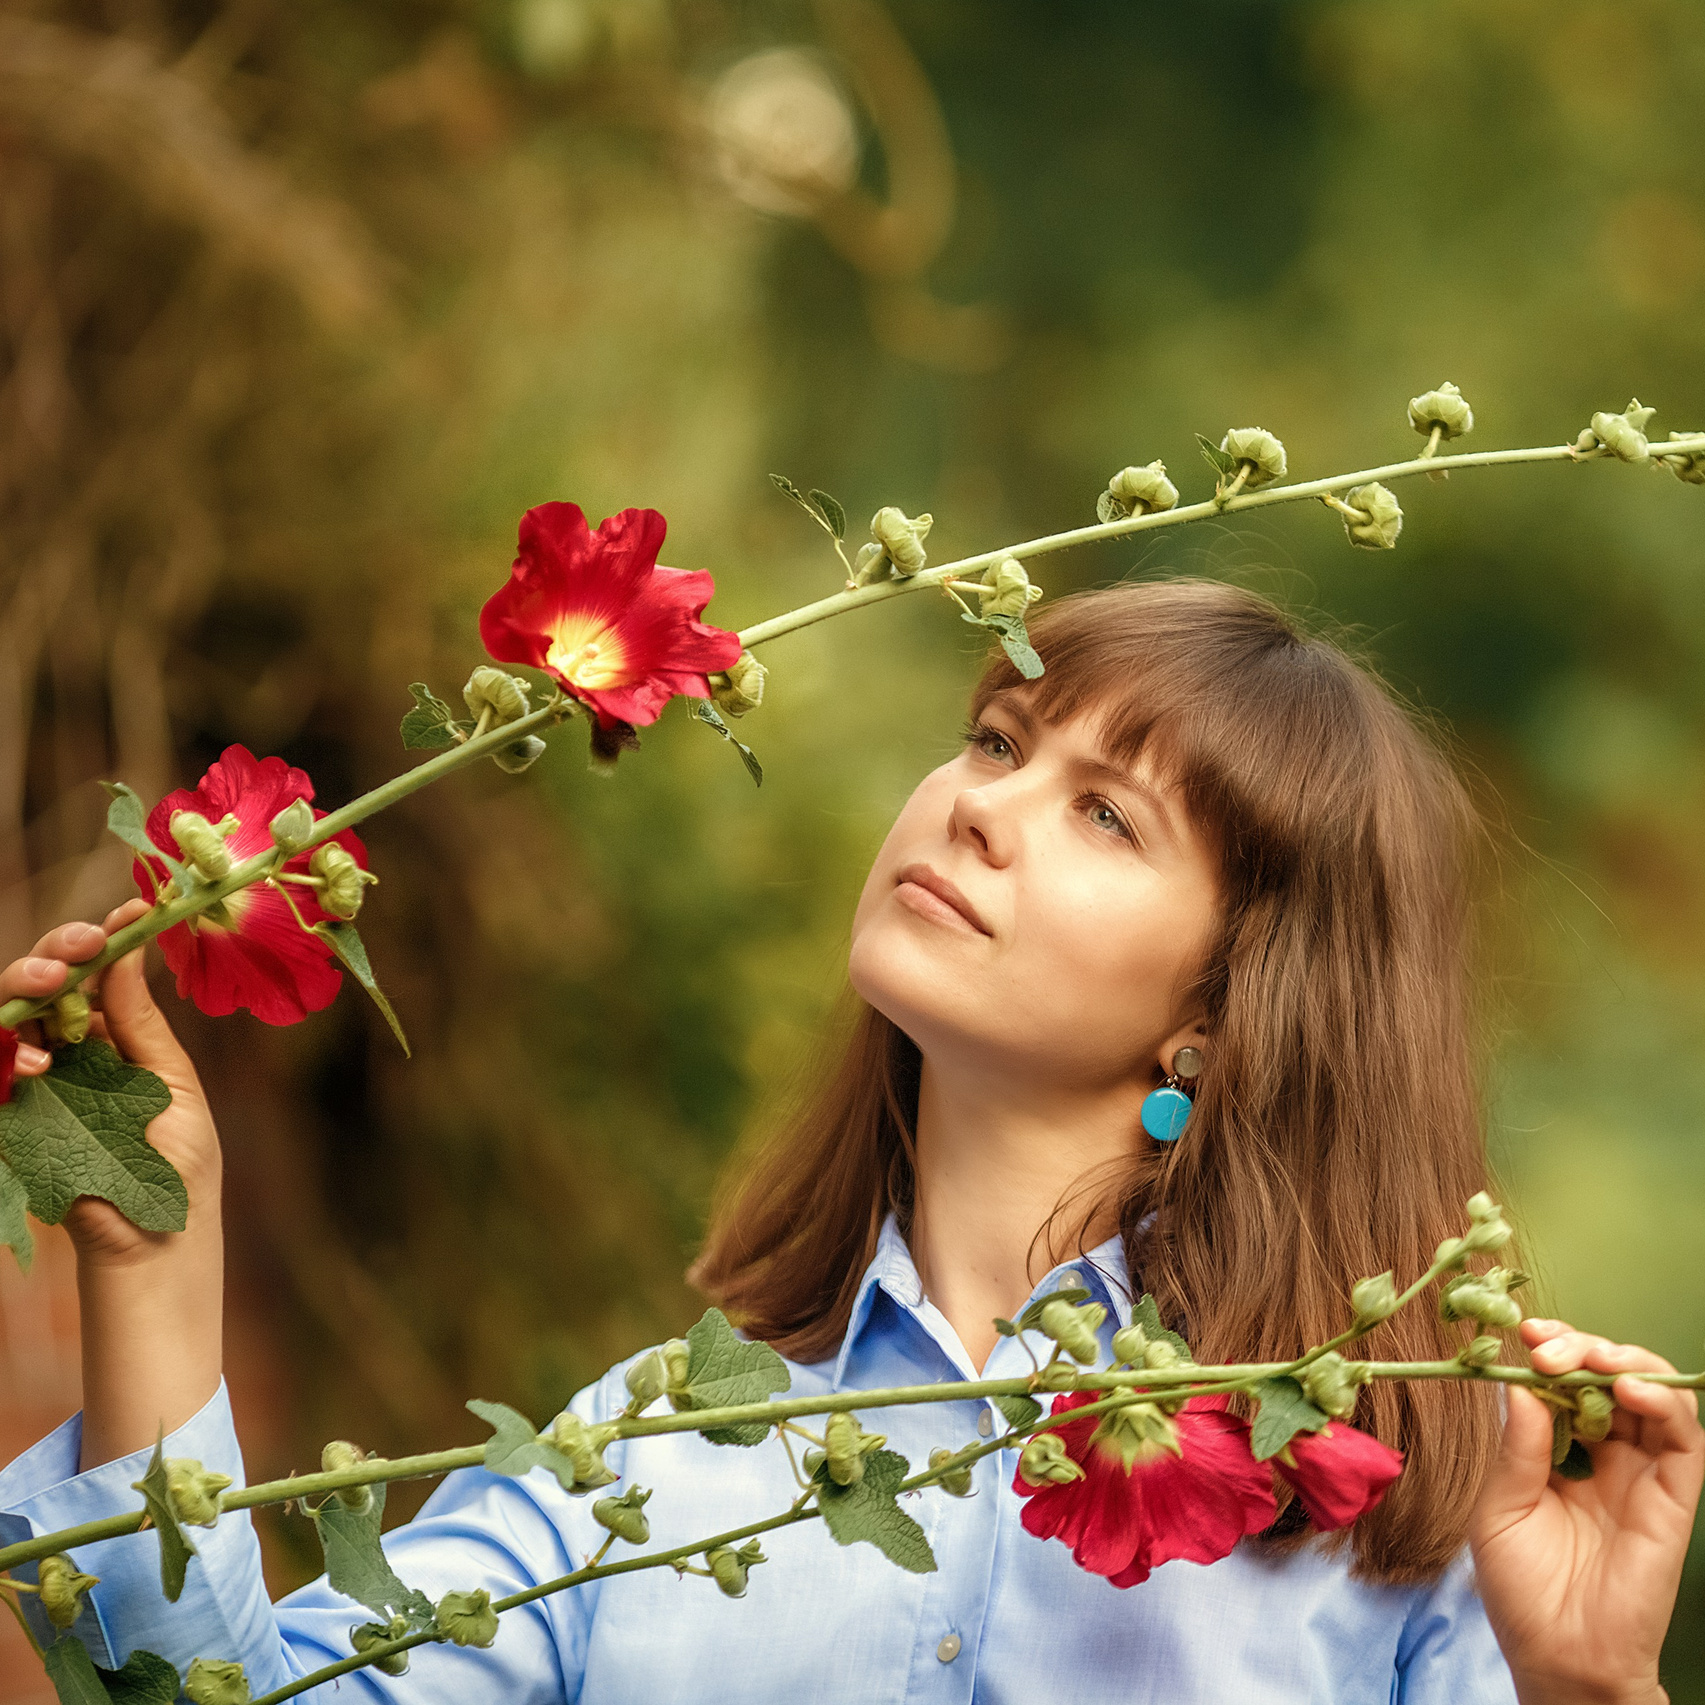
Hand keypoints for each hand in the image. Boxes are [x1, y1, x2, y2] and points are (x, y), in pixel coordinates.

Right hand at [3, 898, 220, 1267]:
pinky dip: (6, 1062)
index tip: (132, 911)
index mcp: (111, 1037)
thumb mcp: (170, 1083)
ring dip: (21, 995)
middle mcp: (66, 1053)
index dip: (101, 940)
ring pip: (6, 1021)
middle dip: (52, 954)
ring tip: (49, 986)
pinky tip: (34, 1066)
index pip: (92, 976)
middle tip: (79, 947)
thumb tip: (127, 951)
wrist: (157, 1239)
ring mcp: (34, 1085)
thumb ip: (139, 1023)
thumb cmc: (177, 1163)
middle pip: (38, 987)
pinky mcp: (12, 1122)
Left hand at [1470, 1317, 1704, 1704]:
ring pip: (1656, 1398)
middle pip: (1612, 1377)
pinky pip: (1685, 1444)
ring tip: (1590, 1359)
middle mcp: (1608, 1458)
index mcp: (1563, 1454)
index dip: (1553, 1351)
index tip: (1525, 1333)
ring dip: (1627, 1363)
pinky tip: (1630, 1391)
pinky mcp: (1675, 1502)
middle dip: (1583, 1347)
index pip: (1568, 1382)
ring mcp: (1644, 1478)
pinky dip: (1666, 1406)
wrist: (1559, 1659)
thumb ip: (1517, 1448)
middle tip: (1546, 1345)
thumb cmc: (1522, 1590)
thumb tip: (1520, 1384)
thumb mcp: (1500, 1508)